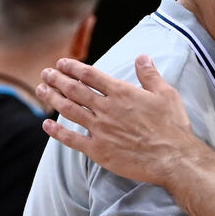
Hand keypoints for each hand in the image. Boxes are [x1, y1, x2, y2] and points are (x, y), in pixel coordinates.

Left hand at [38, 56, 193, 186]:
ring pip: (69, 110)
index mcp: (121, 93)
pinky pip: (72, 139)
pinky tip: (47, 124)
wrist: (173, 158)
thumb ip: (150, 75)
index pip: (90, 75)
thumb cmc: (173, 126)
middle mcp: (106, 108)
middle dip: (57, 79)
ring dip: (52, 98)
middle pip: (74, 90)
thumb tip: (142, 57)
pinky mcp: (98, 150)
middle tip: (46, 73)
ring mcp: (100, 130)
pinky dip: (57, 131)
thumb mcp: (166, 94)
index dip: (74, 67)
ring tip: (41, 89)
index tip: (62, 63)